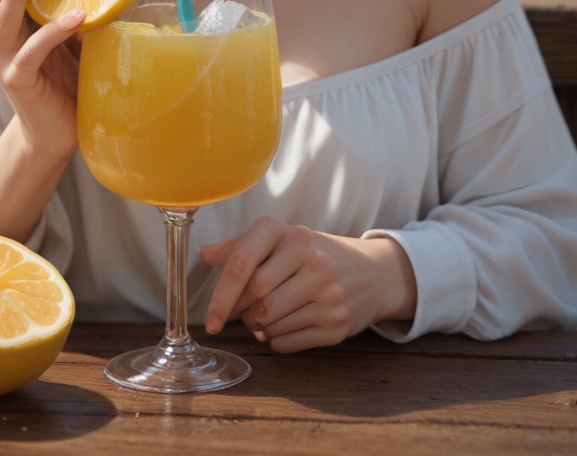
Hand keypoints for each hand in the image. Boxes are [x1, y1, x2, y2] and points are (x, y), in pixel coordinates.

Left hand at [200, 218, 416, 352]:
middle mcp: (312, 259)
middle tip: (248, 309)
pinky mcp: (336, 323)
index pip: (242, 263)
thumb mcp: (282, 240)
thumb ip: (241, 246)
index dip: (220, 296)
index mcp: (291, 233)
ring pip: (269, 324)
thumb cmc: (313, 255)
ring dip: (260, 327)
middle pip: (255, 298)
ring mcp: (328, 292)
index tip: (210, 320)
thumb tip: (204, 253)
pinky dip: (277, 340)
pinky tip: (289, 324)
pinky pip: (286, 343)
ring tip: (271, 314)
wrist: (371, 272)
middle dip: (244, 311)